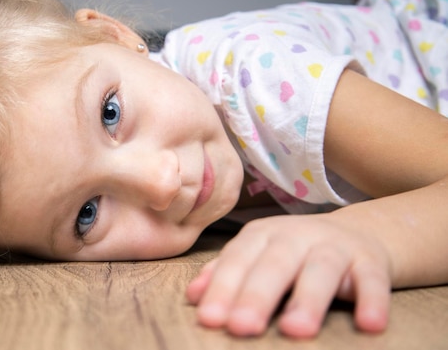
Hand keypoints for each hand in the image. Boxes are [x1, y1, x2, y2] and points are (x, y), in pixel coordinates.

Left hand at [186, 213, 391, 337]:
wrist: (353, 233)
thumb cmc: (291, 253)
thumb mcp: (256, 256)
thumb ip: (225, 274)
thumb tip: (193, 296)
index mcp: (262, 235)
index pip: (238, 260)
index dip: (223, 288)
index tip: (209, 319)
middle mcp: (296, 236)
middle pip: (274, 263)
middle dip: (257, 295)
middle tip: (241, 327)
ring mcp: (334, 246)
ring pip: (320, 269)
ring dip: (308, 299)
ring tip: (295, 330)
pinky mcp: (370, 261)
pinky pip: (372, 279)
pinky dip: (372, 300)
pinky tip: (369, 325)